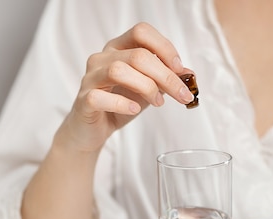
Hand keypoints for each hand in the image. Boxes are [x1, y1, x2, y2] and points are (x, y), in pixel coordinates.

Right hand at [59, 22, 194, 152]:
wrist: (93, 130)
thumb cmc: (118, 105)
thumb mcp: (147, 89)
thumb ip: (165, 79)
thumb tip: (189, 74)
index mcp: (117, 49)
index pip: (141, 32)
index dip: (164, 48)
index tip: (179, 69)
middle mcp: (102, 58)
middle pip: (137, 55)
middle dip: (165, 75)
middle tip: (180, 94)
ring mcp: (90, 78)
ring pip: (118, 70)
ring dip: (146, 87)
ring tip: (157, 102)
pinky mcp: (84, 100)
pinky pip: (100, 96)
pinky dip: (122, 103)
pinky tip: (134, 109)